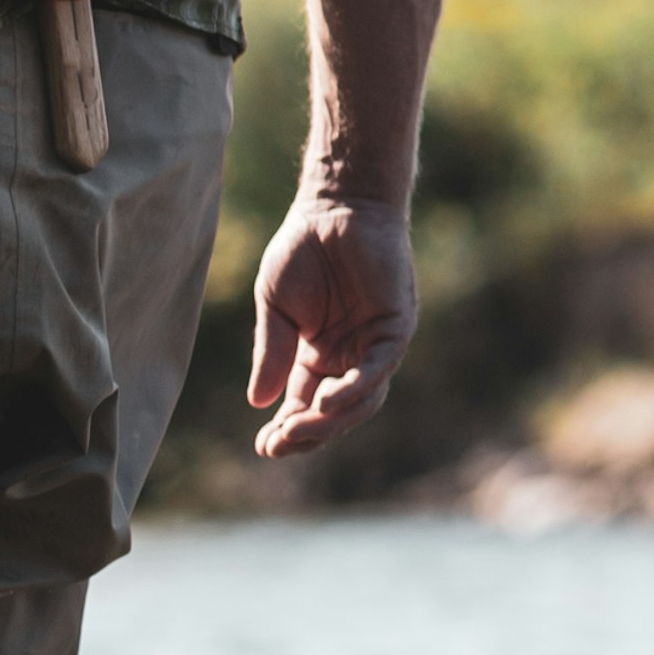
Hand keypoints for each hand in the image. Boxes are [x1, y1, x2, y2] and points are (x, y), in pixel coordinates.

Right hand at [247, 195, 415, 457]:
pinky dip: (357, 387)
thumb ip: (270, 351)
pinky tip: (328, 400)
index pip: (304, 406)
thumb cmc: (302, 251)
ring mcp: (374, 345)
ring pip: (361, 400)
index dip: (286, 429)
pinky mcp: (396, 327)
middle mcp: (349, 358)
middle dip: (306, 433)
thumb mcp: (275, 308)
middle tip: (277, 444)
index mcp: (317, 357)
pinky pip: (379, 367)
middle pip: (334, 414)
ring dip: (331, 420)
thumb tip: (258, 402)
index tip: (262, 446)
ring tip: (298, 428)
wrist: (334, 207)